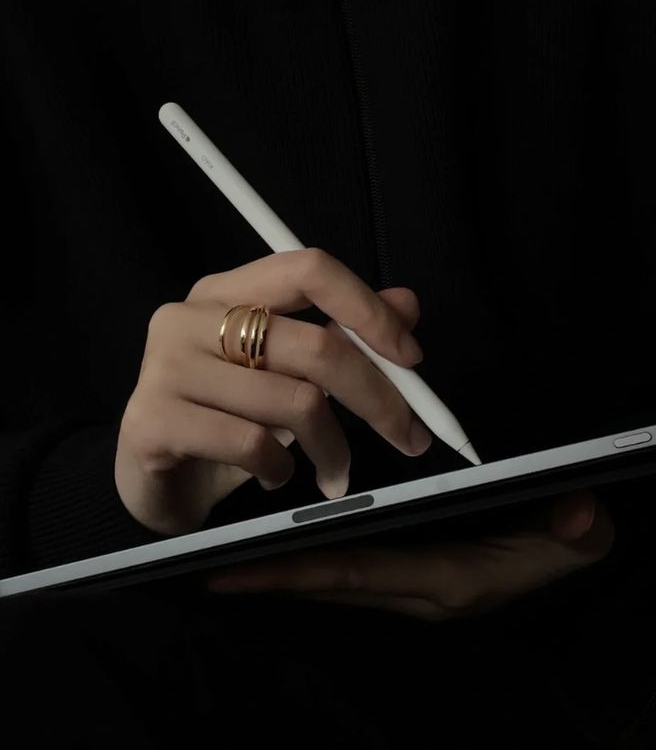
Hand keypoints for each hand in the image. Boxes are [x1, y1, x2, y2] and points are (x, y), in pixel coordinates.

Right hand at [115, 249, 428, 534]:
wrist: (151, 479)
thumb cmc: (225, 420)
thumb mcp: (288, 376)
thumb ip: (342, 336)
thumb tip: (407, 303)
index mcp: (227, 292)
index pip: (309, 270)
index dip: (369, 309)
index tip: (410, 357)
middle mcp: (191, 317)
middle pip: (314, 344)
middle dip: (378, 397)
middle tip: (408, 436)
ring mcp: (165, 367)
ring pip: (294, 402)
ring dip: (332, 448)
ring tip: (331, 470)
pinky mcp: (153, 421)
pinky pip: (252, 444)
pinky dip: (281, 469)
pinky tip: (274, 474)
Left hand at [204, 489, 614, 619]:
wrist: (571, 554)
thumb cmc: (568, 541)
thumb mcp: (582, 534)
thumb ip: (579, 530)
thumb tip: (578, 516)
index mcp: (445, 578)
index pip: (357, 573)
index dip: (294, 572)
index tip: (231, 572)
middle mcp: (418, 588)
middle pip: (329, 582)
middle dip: (270, 576)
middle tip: (207, 566)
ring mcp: (413, 583)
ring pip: (335, 577)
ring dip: (286, 570)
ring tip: (230, 556)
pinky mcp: (414, 571)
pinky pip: (351, 568)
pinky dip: (314, 560)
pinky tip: (288, 543)